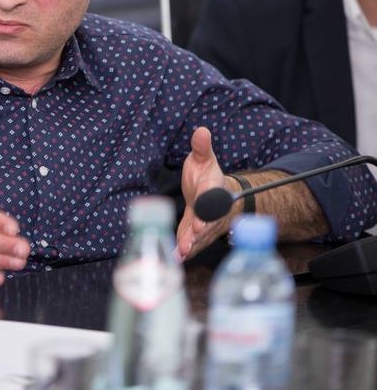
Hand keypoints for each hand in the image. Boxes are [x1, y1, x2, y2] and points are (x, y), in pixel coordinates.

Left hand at [177, 127, 232, 259]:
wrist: (214, 194)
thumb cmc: (207, 175)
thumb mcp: (204, 159)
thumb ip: (201, 147)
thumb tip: (201, 131)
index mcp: (214, 189)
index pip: (212, 196)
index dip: (208, 203)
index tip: (203, 210)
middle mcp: (213, 210)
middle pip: (209, 220)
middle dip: (202, 228)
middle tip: (195, 233)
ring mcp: (205, 224)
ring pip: (201, 236)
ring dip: (193, 243)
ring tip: (183, 251)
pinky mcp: (195, 233)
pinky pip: (191, 243)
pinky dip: (185, 251)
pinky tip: (175, 259)